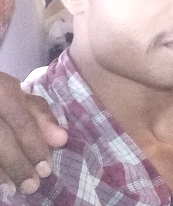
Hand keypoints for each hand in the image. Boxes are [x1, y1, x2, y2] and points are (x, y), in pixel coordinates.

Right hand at [0, 72, 67, 195]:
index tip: (46, 169)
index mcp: (2, 89)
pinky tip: (1, 182)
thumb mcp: (23, 99)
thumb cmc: (4, 97)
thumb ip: (41, 117)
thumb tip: (61, 140)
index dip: (34, 146)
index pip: (21, 120)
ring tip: (16, 188)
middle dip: (18, 164)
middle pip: (1, 138)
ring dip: (2, 171)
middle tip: (32, 185)